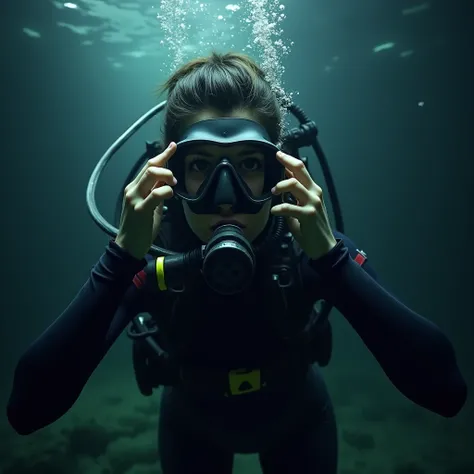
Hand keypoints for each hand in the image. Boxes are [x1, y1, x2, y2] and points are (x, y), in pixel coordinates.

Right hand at [116, 142, 176, 259]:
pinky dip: (166, 191)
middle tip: (174, 180)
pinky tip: (169, 195)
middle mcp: (132, 189)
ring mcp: (134, 198)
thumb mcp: (150, 207)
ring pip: (151, 175)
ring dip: (166, 176)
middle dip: (167, 167)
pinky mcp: (139, 209)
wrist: (128, 246)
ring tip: (172, 187)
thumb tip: (166, 183)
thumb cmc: (139, 228)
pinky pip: (155, 193)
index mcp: (134, 188)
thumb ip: (155, 194)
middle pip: (150, 167)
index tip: (173, 146)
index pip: (148, 166)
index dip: (162, 155)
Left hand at [270, 151, 336, 259]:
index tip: (279, 154)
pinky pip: (290, 207)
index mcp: (313, 190)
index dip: (289, 160)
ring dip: (280, 185)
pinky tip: (274, 210)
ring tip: (273, 191)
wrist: (324, 246)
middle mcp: (314, 193)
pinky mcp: (309, 215)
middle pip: (300, 170)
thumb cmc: (311, 228)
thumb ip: (293, 197)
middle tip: (276, 157)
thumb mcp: (301, 208)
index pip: (301, 170)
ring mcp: (313, 203)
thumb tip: (281, 186)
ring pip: (295, 184)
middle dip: (286, 161)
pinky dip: (279, 207)